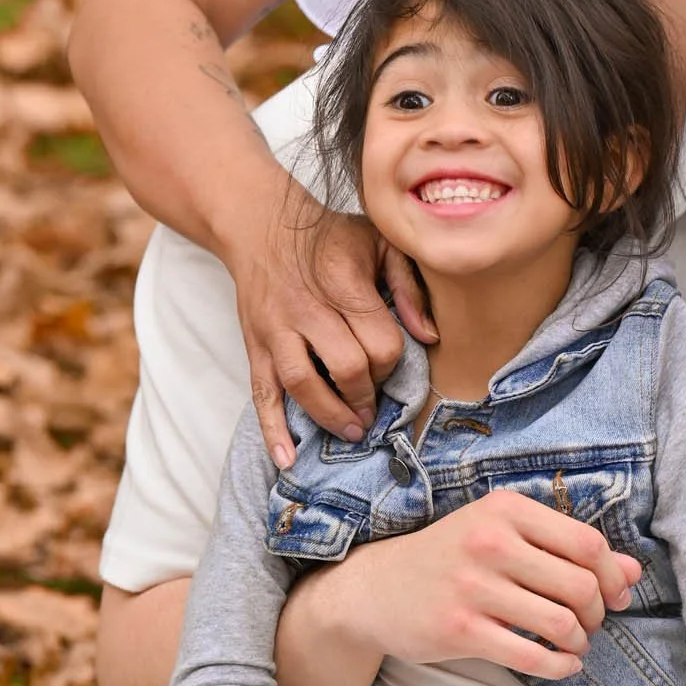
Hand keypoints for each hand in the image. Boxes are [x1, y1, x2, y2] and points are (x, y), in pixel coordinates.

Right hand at [225, 173, 429, 465]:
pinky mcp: (255, 346)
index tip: (392, 367)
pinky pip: (261, 393)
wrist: (261, 227)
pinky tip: (287, 457)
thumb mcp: (380, 242)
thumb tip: (429, 336)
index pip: (379, 341)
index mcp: (342, 280)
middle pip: (346, 367)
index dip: (392, 364)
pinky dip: (272, 429)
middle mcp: (305, 307)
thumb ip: (409, 285)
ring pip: (303, 384)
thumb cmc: (331, 237)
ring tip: (352, 431)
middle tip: (376, 406)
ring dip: (331, 415)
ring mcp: (275, 330)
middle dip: (367, 395)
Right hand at [331, 489, 642, 678]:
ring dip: (579, 641)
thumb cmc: (451, 559)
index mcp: (506, 510)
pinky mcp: (459, 630)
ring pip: (560, 622)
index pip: (587, 543)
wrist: (375, 589)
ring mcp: (473, 587)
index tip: (614, 595)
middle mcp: (490, 543)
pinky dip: (560, 666)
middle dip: (597, 612)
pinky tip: (563, 664)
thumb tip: (633, 572)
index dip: (613, 575)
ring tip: (573, 644)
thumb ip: (567, 548)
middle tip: (589, 623)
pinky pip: (530, 655)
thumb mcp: (504, 536)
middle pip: (580, 585)